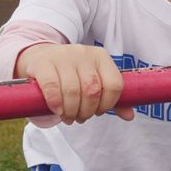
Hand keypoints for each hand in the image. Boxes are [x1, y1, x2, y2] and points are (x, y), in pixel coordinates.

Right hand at [17, 44, 134, 123]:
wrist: (40, 58)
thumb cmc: (71, 74)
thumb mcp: (93, 80)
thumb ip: (110, 97)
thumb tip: (129, 116)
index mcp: (101, 56)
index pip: (114, 85)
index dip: (107, 105)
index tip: (98, 112)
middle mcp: (83, 53)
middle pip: (93, 90)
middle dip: (87, 111)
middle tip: (80, 117)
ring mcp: (62, 56)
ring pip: (72, 91)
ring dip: (71, 111)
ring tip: (68, 116)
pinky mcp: (43, 63)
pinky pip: (52, 87)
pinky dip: (56, 103)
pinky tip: (57, 110)